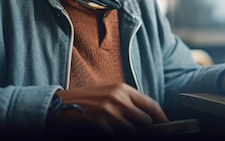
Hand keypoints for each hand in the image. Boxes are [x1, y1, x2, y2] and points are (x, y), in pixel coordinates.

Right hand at [53, 83, 168, 134]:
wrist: (57, 106)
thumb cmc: (83, 102)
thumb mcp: (107, 95)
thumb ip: (126, 103)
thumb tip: (146, 117)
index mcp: (121, 89)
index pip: (151, 105)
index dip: (162, 118)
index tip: (166, 126)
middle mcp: (118, 99)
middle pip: (146, 122)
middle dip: (147, 131)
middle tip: (146, 133)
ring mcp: (109, 114)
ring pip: (135, 132)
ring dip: (131, 134)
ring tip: (119, 129)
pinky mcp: (101, 126)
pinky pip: (118, 135)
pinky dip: (118, 134)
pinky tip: (110, 131)